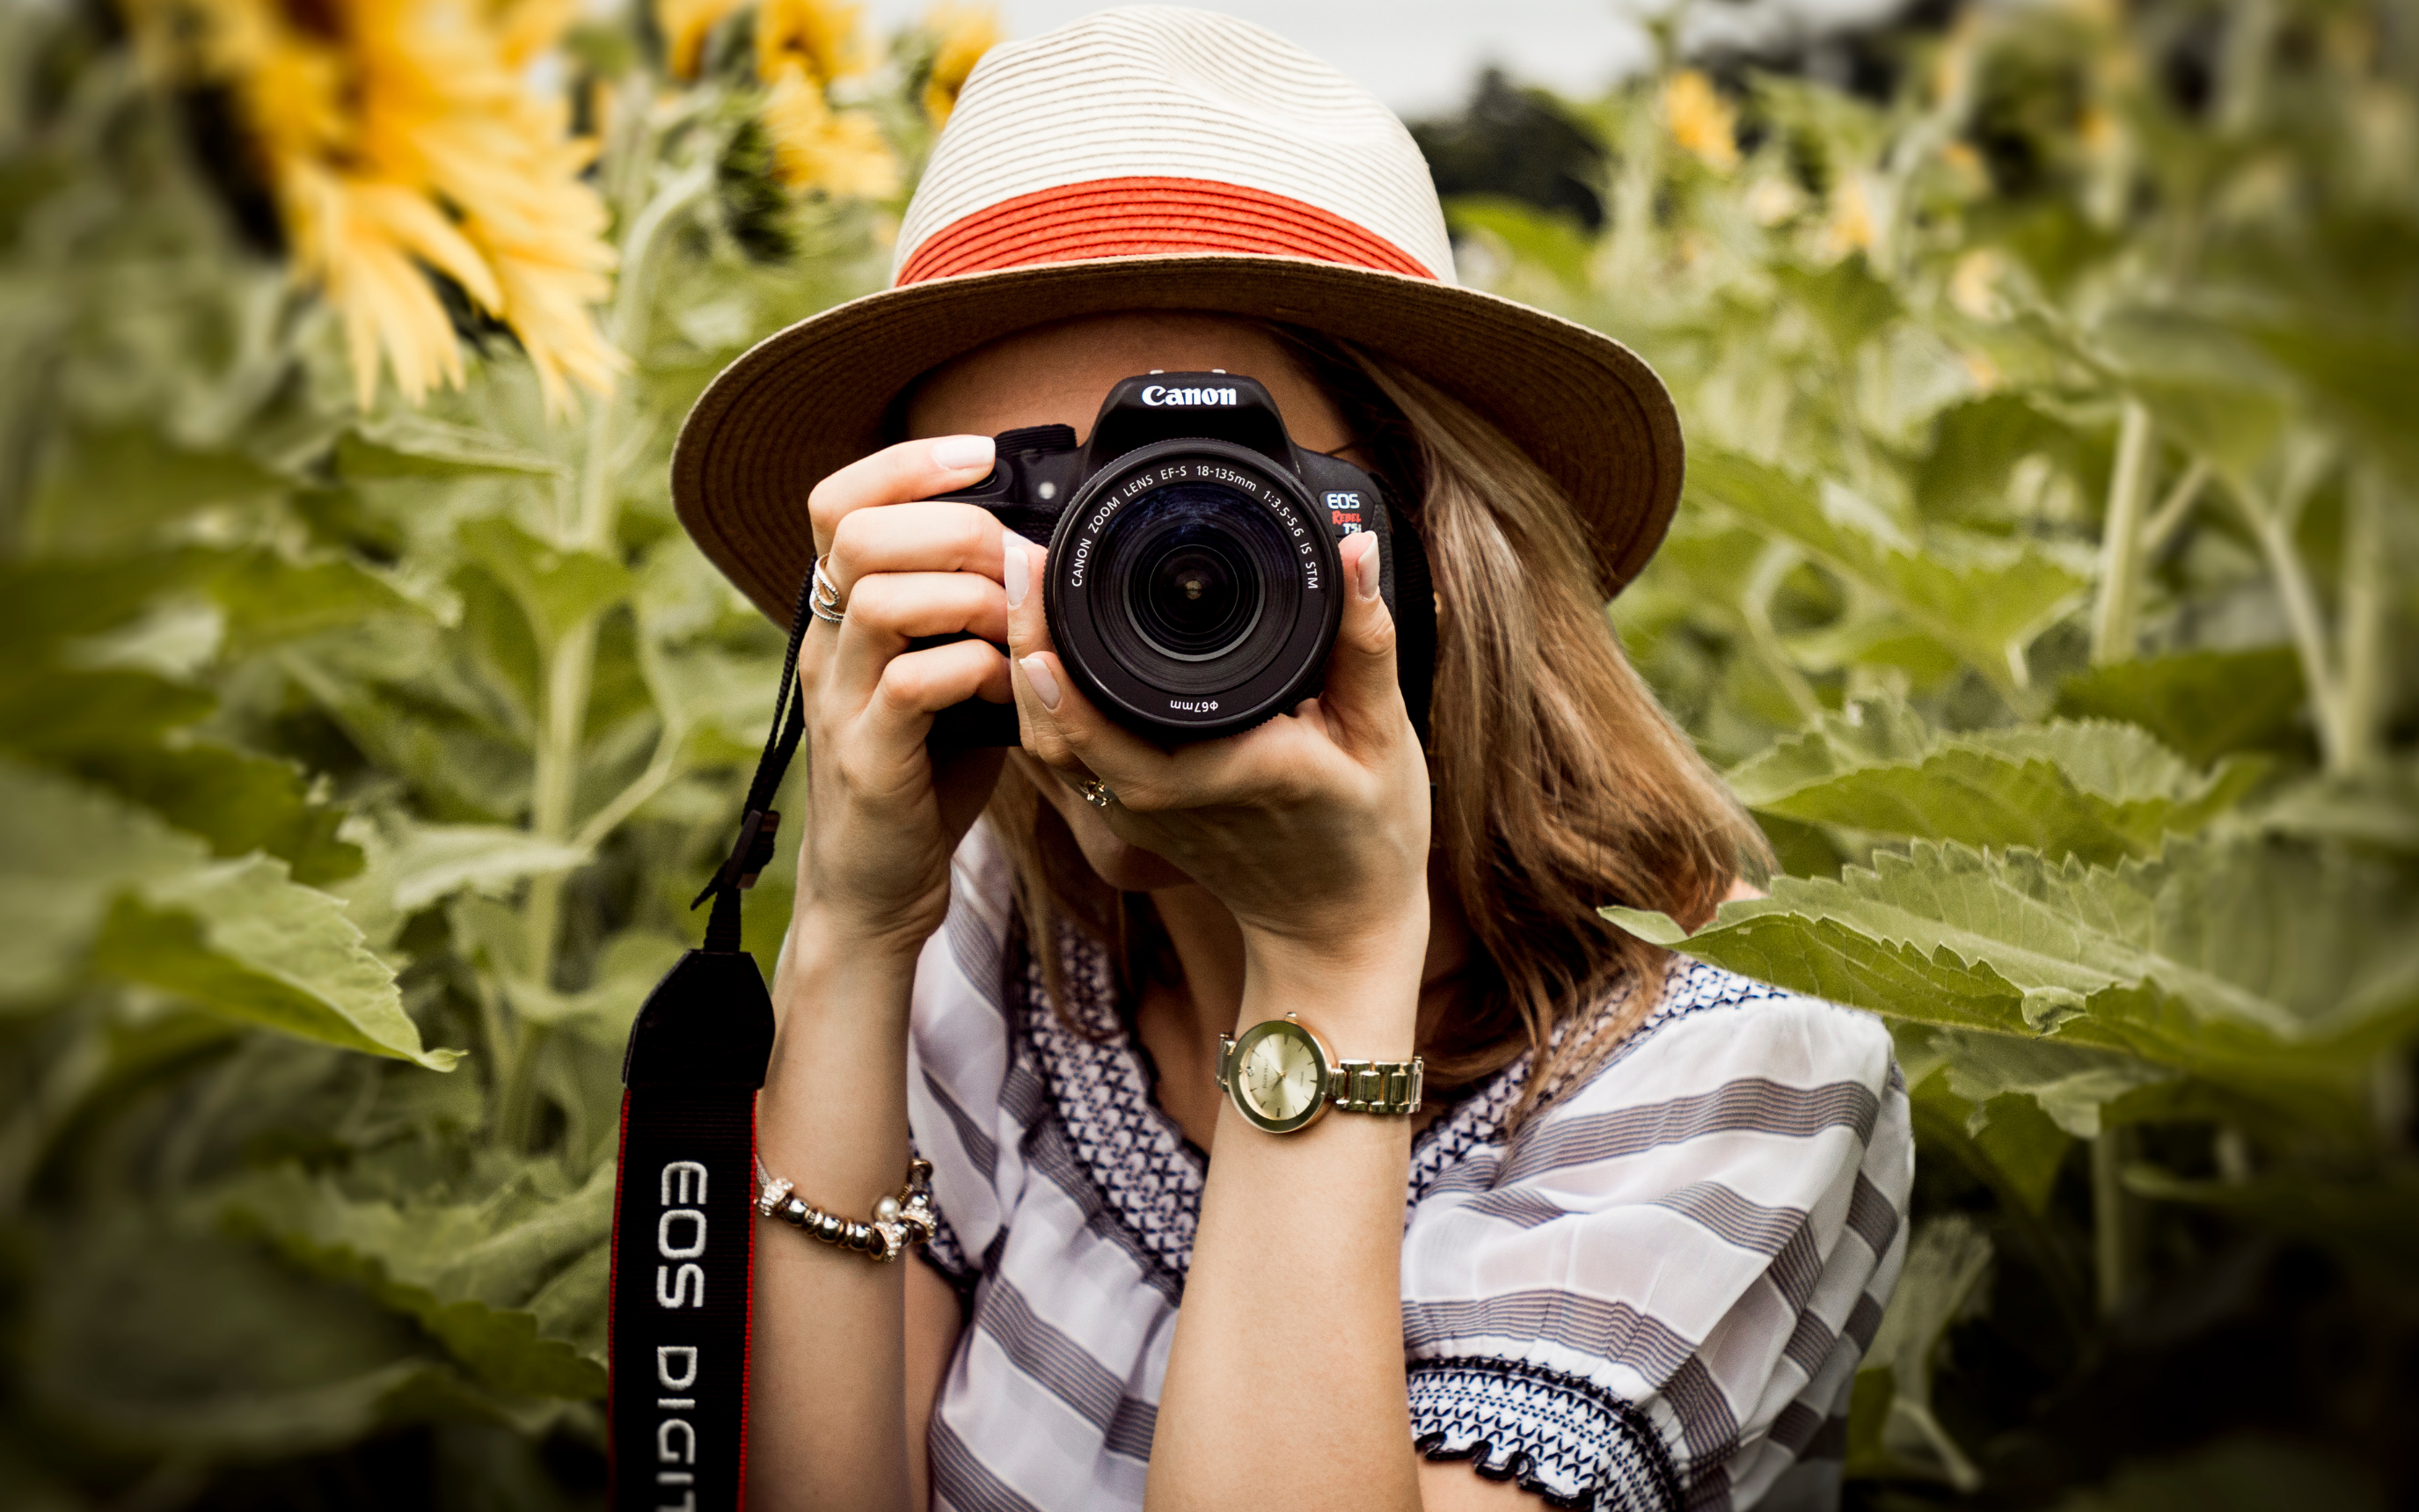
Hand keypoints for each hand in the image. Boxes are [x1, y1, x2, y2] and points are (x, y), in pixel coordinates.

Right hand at [789, 435, 1010, 963]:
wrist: (875, 887)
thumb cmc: (923, 771)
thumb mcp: (946, 672)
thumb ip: (973, 614)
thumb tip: (1044, 555)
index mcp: (840, 614)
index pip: (838, 501)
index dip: (905, 462)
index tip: (980, 453)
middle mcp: (826, 646)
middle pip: (856, 533)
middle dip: (953, 527)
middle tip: (1014, 562)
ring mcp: (839, 701)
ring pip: (880, 599)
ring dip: (968, 598)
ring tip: (1015, 627)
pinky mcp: (867, 759)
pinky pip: (911, 684)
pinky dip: (974, 670)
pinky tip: (1006, 689)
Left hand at [1004, 531, 1431, 1009]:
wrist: (1337, 926)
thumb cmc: (1370, 834)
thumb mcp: (1385, 735)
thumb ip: (1365, 640)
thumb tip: (1353, 549)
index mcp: (1229, 773)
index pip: (1115, 728)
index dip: (1061, 668)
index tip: (1042, 583)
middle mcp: (1168, 800)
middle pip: (1057, 728)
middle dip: (1025, 639)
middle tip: (1021, 559)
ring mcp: (1140, 816)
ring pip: (1050, 746)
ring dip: (1024, 668)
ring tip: (1024, 586)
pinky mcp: (1131, 817)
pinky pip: (1067, 760)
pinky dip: (1044, 702)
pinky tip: (1043, 644)